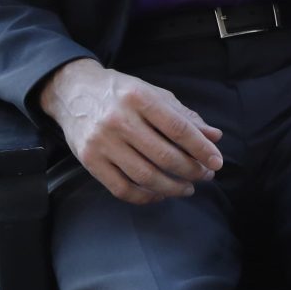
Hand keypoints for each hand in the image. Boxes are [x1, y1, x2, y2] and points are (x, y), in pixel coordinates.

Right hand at [38, 59, 222, 205]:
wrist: (73, 92)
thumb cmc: (122, 93)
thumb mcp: (154, 94)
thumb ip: (184, 115)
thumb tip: (214, 137)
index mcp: (140, 98)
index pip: (178, 128)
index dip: (201, 148)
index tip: (217, 162)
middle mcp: (120, 120)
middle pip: (164, 156)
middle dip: (191, 170)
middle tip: (205, 176)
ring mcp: (102, 143)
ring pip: (144, 176)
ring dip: (172, 187)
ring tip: (188, 188)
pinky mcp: (89, 161)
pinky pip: (121, 189)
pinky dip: (144, 197)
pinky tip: (159, 194)